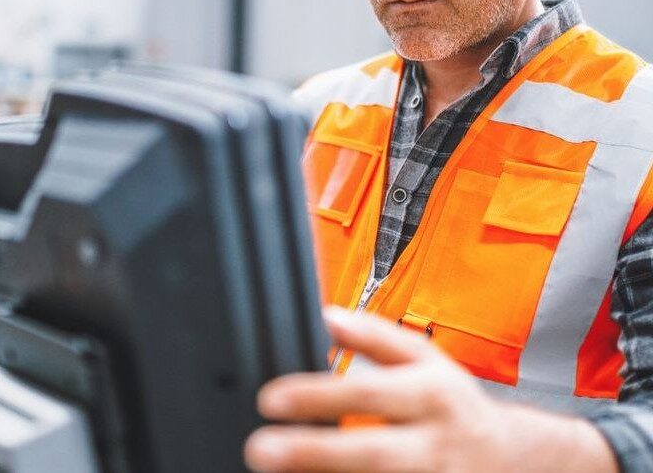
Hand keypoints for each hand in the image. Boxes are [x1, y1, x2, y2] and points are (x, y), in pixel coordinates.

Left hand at [244, 306, 616, 472]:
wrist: (513, 460)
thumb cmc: (455, 406)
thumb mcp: (426, 359)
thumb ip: (376, 336)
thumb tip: (329, 316)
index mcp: (430, 396)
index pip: (368, 392)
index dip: (317, 396)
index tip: (269, 400)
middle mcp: (433, 446)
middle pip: (372, 454)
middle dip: (313, 454)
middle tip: (259, 450)